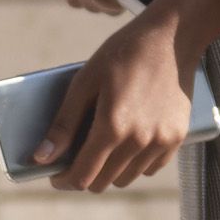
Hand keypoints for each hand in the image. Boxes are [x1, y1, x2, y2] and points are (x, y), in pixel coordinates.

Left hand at [45, 0, 219, 193]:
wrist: (172, 37)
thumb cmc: (122, 54)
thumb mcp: (84, 82)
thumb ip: (63, 124)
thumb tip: (41, 158)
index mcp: (112, 127)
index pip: (82, 176)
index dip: (63, 180)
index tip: (56, 174)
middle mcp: (139, 141)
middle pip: (103, 183)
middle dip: (84, 175)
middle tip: (76, 158)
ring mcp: (161, 141)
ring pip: (126, 178)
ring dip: (109, 170)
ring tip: (103, 145)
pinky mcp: (178, 138)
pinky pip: (150, 168)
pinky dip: (135, 163)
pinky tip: (128, 142)